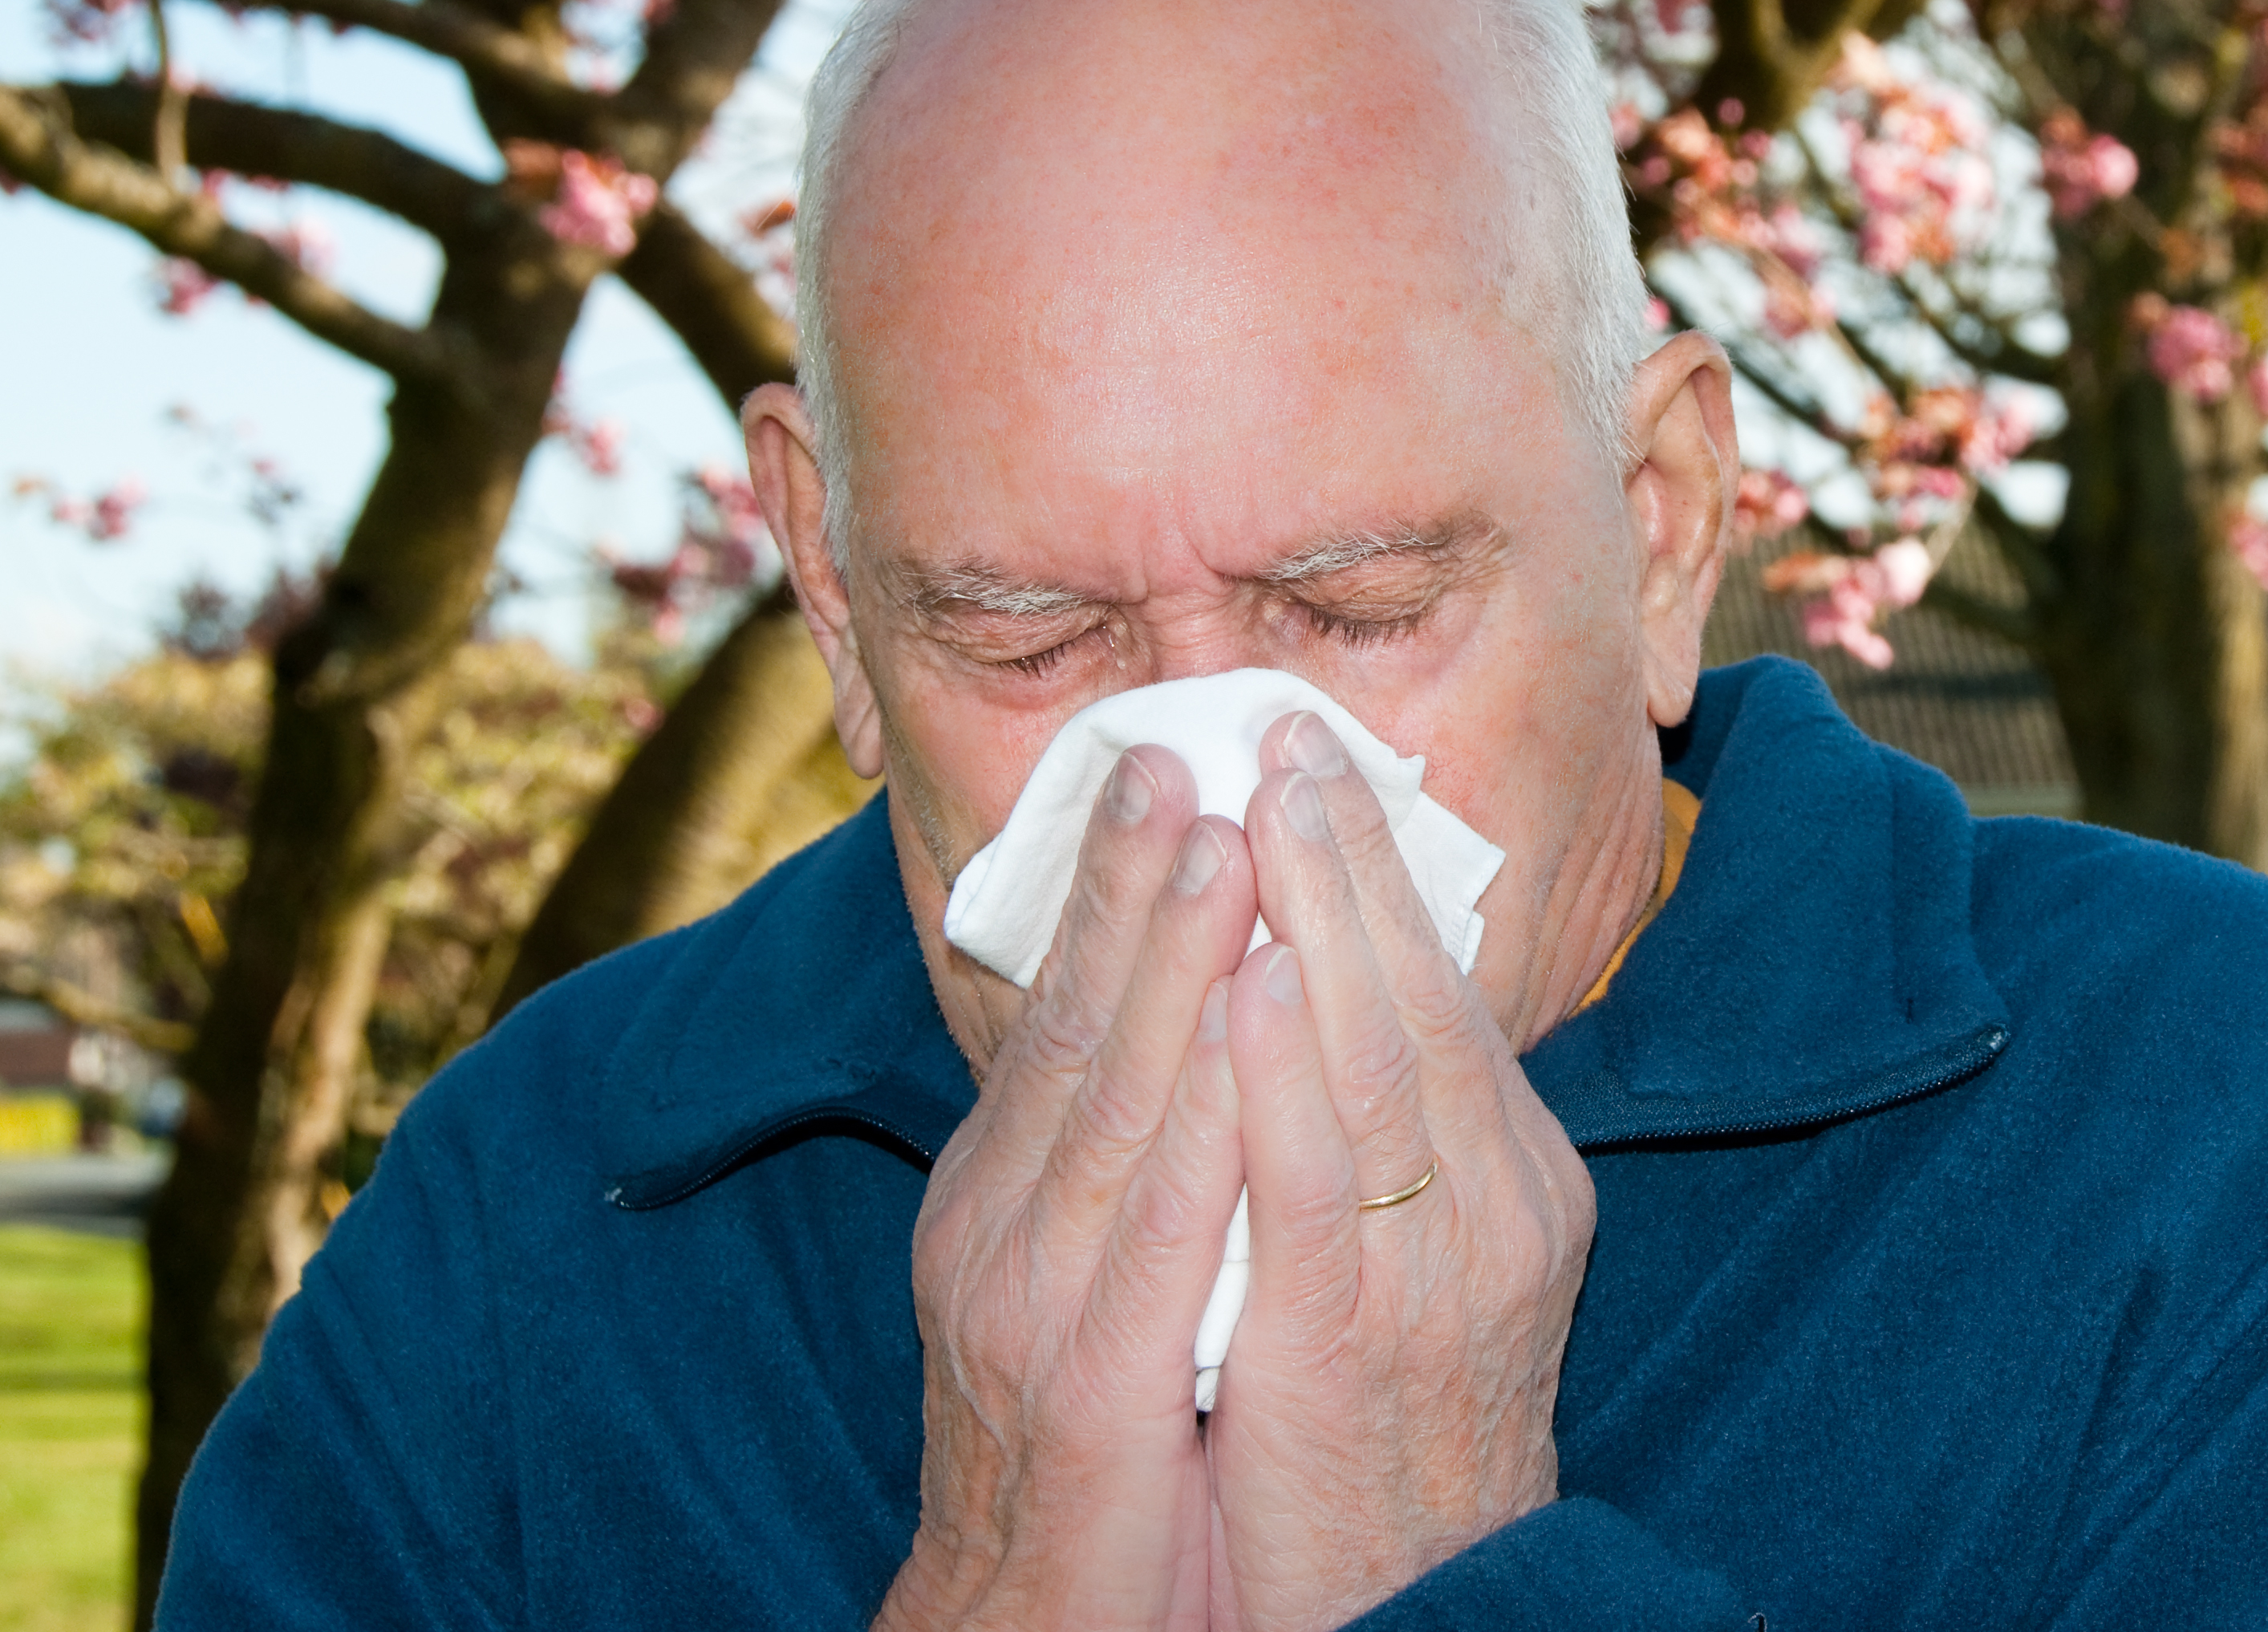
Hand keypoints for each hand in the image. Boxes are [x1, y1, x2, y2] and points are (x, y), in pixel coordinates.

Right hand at [876, 745, 1261, 1631]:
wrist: (1027, 1624)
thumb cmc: (1091, 1442)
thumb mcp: (1098, 1268)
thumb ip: (1136, 1152)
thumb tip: (1208, 1016)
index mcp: (1008, 1191)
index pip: (1067, 1012)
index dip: (1114, 886)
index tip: (1167, 764)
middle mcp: (1002, 1225)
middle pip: (1077, 1025)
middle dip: (1132, 882)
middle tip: (1184, 750)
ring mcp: (1031, 1301)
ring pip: (1112, 1101)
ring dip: (1166, 965)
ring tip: (1219, 840)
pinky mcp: (1086, 1383)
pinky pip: (1153, 1235)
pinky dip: (1197, 1124)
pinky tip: (1240, 1036)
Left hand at [1204, 712, 1598, 1631]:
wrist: (1422, 1610)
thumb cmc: (1400, 1440)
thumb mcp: (1429, 1265)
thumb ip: (1395, 1143)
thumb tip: (1323, 1008)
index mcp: (1518, 1179)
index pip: (1443, 994)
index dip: (1376, 874)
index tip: (1317, 764)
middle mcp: (1502, 1207)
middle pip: (1420, 998)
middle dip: (1350, 856)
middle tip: (1286, 730)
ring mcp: (1442, 1276)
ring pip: (1379, 1065)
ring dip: (1317, 925)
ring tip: (1265, 805)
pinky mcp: (1358, 1346)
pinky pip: (1323, 1193)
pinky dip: (1283, 1086)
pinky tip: (1245, 991)